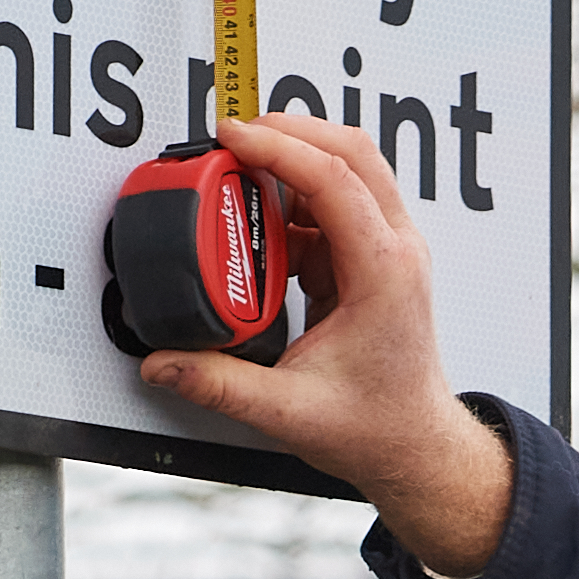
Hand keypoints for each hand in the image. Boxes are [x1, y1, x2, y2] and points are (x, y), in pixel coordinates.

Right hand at [137, 117, 517, 571]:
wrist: (415, 448)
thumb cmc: (378, 427)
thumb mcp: (288, 411)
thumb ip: (218, 385)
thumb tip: (163, 363)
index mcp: (385, 273)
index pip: (335, 180)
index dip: (279, 148)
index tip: (232, 137)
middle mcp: (395, 250)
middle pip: (350, 151)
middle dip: (290, 130)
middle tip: (233, 136)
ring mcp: (388, 250)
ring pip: (347, 168)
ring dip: (294, 159)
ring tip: (238, 170)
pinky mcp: (370, 258)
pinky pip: (334, 203)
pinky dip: (294, 196)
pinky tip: (258, 216)